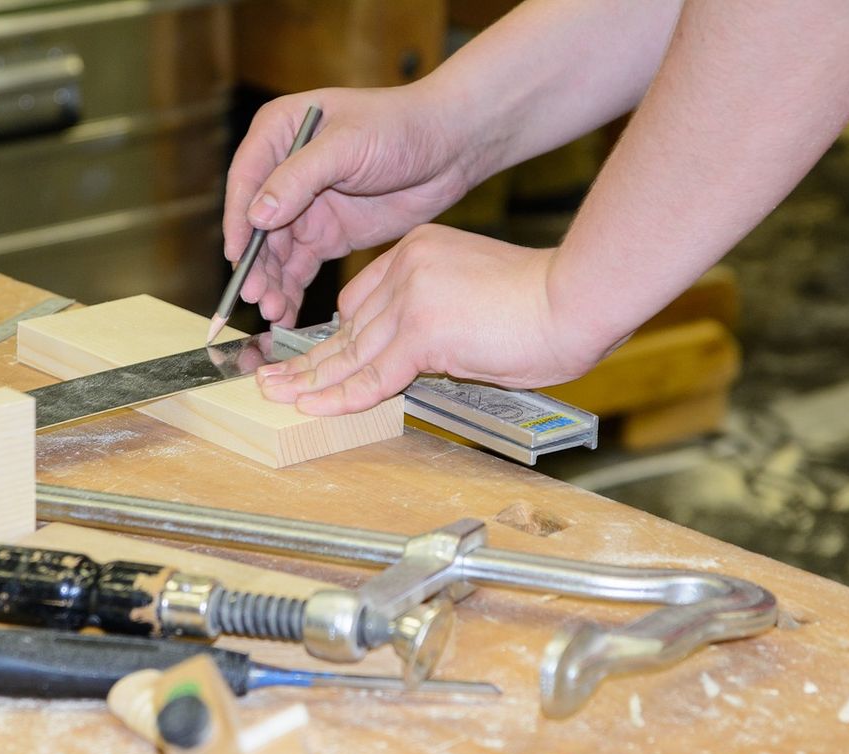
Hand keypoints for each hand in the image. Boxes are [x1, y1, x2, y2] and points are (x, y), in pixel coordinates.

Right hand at [223, 87, 473, 326]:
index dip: (237, 221)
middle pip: (256, 224)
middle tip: (257, 297)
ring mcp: (305, 206)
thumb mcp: (346, 146)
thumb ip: (298, 179)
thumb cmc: (400, 126)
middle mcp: (284, 171)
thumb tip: (257, 216)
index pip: (246, 180)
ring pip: (276, 251)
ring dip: (271, 282)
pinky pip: (300, 267)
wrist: (450, 148)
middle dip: (256, 263)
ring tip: (273, 311)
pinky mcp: (328, 234)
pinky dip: (292, 290)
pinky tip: (286, 313)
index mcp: (278, 132)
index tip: (237, 257)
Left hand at [255, 225, 603, 414]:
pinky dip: (341, 396)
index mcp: (418, 251)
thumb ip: (438, 320)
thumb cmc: (545, 305)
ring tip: (275, 395)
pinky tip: (311, 408)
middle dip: (310, 358)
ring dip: (310, 380)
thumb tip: (422, 358)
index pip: (360, 299)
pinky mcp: (423, 331)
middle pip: (347, 325)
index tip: (314, 358)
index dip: (337, 336)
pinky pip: (373, 374)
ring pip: (351, 350)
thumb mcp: (476, 298)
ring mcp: (412, 297)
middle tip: (273, 378)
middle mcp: (407, 267)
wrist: (575, 300)